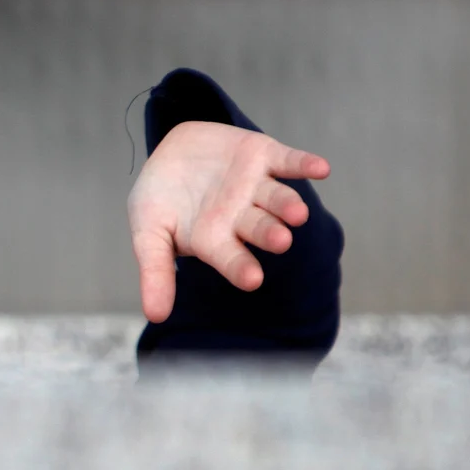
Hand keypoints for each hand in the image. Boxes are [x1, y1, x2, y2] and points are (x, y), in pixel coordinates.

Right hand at [126, 121, 330, 321]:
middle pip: (261, 228)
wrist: (171, 152)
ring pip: (277, 199)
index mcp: (216, 241)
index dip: (241, 268)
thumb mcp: (148, 233)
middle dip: (270, 234)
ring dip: (289, 205)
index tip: (252, 279)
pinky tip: (321, 168)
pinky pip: (288, 161)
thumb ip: (155, 271)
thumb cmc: (159, 199)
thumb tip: (155, 316)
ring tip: (298, 214)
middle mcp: (241, 217)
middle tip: (281, 241)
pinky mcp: (264, 156)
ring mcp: (255, 187)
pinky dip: (304, 164)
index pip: (232, 259)